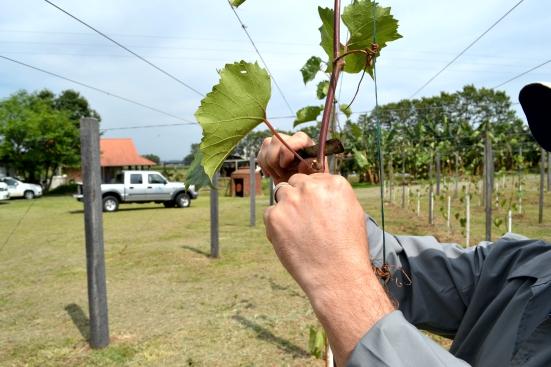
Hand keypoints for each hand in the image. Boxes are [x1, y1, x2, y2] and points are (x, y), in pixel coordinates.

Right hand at [257, 132, 321, 183]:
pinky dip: (264, 166)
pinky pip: (260, 154)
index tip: (285, 165)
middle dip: (275, 160)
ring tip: (279, 174)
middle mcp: (293, 139)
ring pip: (266, 144)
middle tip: (283, 174)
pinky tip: (272, 173)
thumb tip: (303, 162)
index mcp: (306, 143)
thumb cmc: (308, 181)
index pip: (295, 138)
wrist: (297, 187)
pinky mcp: (269, 148)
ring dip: (269, 164)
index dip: (286, 152)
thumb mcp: (313, 176)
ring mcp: (280, 142)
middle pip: (277, 140)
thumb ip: (310, 168)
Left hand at [263, 173, 393, 365]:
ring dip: (286, 209)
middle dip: (298, 199)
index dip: (314, 196)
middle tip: (306, 223)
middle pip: (295, 183)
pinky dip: (275, 226)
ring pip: (281, 194)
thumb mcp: (352, 214)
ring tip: (299, 233)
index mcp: (335, 183)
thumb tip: (317, 188)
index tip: (318, 213)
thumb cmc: (348, 249)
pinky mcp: (275, 216)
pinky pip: (270, 214)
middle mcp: (312, 187)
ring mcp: (291, 200)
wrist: (338, 276)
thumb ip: (332, 196)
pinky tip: (290, 242)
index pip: (315, 178)